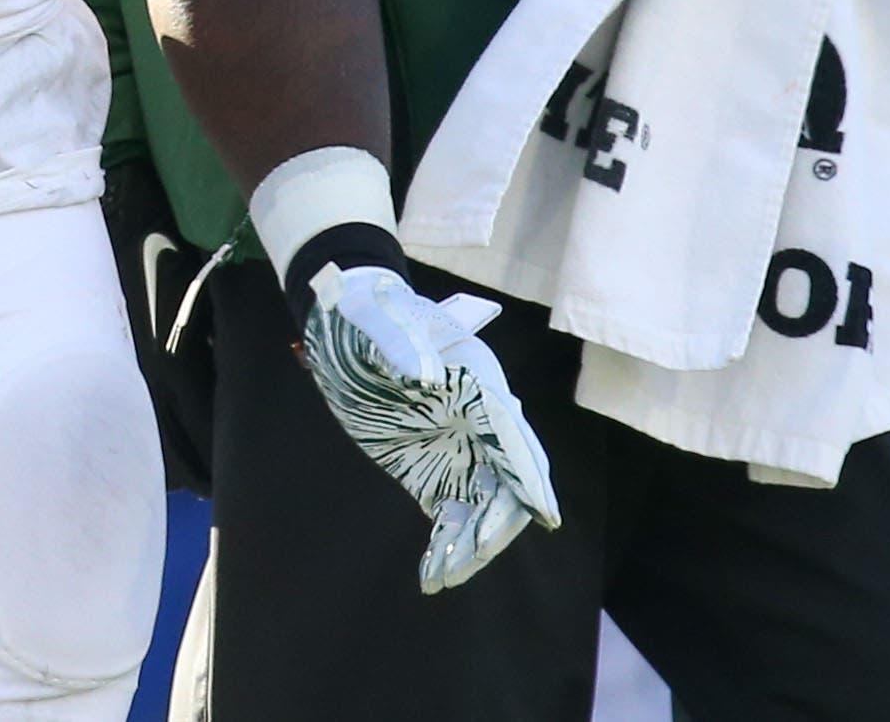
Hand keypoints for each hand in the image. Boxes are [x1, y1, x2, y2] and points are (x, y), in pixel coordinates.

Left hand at [297, 262, 560, 591]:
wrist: (344, 325)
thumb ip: (401, 347)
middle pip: (508, 483)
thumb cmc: (369, 314)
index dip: (530, 476)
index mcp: (478, 385)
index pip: (513, 436)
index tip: (545, 515)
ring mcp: (460, 452)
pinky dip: (445, 547)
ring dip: (469, 545)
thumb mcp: (379, 323)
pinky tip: (431, 576)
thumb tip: (426, 375)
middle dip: (497, 522)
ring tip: (442, 576)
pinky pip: (450, 518)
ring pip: (482, 509)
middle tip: (471, 553)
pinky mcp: (433, 473)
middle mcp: (481, 424)